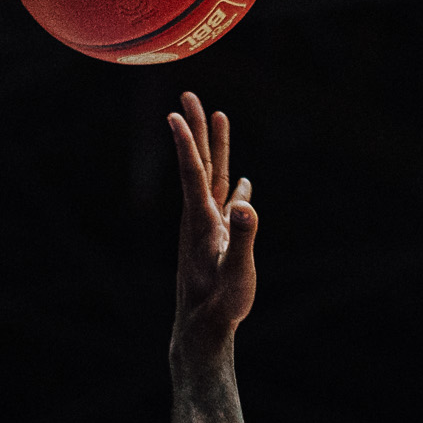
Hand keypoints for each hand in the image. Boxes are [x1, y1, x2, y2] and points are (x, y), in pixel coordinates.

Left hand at [165, 94, 258, 360]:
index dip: (185, 143)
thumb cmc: (221, 304)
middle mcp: (201, 217)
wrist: (203, 328)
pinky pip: (226, 203)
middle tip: (188, 94)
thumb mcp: (237, 273)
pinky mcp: (218, 239)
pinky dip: (233, 186)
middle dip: (196, 129)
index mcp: (202, 221)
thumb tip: (247, 204)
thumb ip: (243, 238)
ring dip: (214, 147)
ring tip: (217, 117)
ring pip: (213, 177)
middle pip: (199, 164)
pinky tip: (243, 182)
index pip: (193, 173)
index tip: (174, 113)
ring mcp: (209, 226)